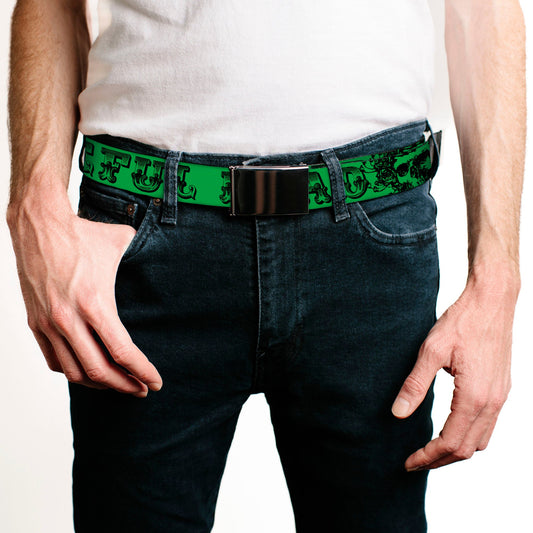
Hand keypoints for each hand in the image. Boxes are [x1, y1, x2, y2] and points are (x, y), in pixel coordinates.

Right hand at [7, 193, 162, 397]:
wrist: (38, 224)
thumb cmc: (83, 234)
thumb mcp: (123, 243)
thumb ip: (145, 258)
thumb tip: (166, 261)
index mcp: (95, 303)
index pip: (123, 352)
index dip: (142, 372)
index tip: (156, 382)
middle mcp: (69, 319)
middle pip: (100, 370)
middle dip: (125, 386)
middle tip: (142, 389)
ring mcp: (48, 323)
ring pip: (74, 372)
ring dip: (99, 384)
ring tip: (118, 383)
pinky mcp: (34, 322)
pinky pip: (53, 360)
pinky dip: (73, 371)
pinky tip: (88, 370)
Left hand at [391, 265, 518, 470]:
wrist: (491, 301)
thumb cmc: (462, 322)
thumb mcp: (431, 351)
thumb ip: (415, 385)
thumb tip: (398, 413)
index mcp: (475, 397)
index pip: (450, 442)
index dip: (427, 457)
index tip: (408, 462)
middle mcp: (493, 402)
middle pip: (468, 449)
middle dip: (440, 460)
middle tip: (414, 461)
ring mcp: (501, 396)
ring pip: (481, 440)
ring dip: (456, 451)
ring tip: (430, 450)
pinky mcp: (502, 388)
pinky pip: (489, 425)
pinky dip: (469, 436)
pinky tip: (451, 428)